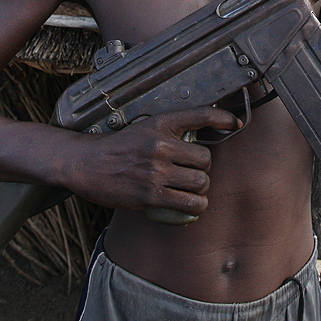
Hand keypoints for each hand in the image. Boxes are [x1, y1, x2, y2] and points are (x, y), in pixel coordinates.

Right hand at [60, 106, 240, 216]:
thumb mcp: (143, 128)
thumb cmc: (117, 147)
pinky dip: (196, 206)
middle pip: (205, 159)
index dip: (222, 118)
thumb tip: (200, 139)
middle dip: (202, 168)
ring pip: (201, 182)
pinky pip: (189, 203)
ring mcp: (156, 171)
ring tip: (191, 189)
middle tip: (191, 171)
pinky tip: (191, 203)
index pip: (199, 115)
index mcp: (159, 124)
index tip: (234, 123)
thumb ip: (170, 132)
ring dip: (200, 188)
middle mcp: (160, 145)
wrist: (86, 164)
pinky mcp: (151, 195)